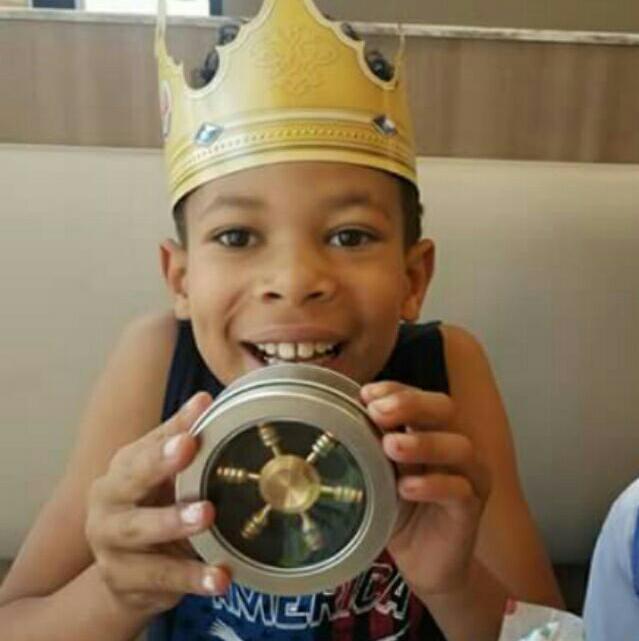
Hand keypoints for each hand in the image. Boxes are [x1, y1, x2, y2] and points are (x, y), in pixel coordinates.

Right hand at [85, 392, 230, 615]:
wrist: (126, 569)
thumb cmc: (148, 505)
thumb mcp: (160, 471)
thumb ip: (179, 435)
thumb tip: (205, 398)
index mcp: (120, 473)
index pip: (140, 455)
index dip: (164, 447)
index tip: (190, 439)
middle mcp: (107, 507)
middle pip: (128, 489)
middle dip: (160, 480)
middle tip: (201, 492)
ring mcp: (111, 547)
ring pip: (141, 537)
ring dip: (175, 528)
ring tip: (208, 520)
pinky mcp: (124, 581)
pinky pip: (161, 579)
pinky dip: (192, 578)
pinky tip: (220, 577)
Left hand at [361, 382, 490, 594]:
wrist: (421, 561)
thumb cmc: (399, 508)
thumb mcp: (379, 471)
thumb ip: (372, 443)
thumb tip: (344, 413)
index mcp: (430, 430)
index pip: (419, 396)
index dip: (396, 390)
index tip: (367, 394)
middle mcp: (453, 445)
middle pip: (445, 410)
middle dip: (411, 405)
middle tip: (378, 412)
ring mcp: (468, 475)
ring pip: (459, 446)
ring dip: (423, 442)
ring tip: (391, 447)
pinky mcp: (471, 508)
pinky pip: (460, 489)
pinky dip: (433, 485)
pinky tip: (406, 488)